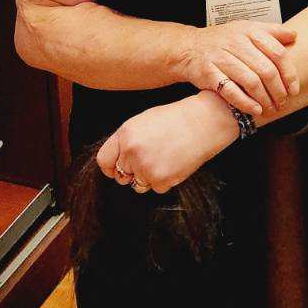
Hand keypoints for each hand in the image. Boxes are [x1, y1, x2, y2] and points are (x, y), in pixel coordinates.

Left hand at [97, 93, 235, 191]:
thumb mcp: (143, 121)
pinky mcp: (162, 181)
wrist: (204, 122)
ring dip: (148, 177)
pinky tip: (174, 163)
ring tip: (164, 158)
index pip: (104, 161)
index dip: (110, 167)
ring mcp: (146, 168)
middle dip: (133, 170)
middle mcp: (132, 152)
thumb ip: (126, 141)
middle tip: (152, 157)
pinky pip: (156, 188)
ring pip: (138, 184)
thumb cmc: (175, 119)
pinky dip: (165, 180)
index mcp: (125, 135)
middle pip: (122, 175)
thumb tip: (116, 161)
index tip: (116, 169)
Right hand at [174, 20, 298, 116]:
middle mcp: (236, 42)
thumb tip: (294, 35)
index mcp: (249, 31)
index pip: (278, 53)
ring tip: (271, 108)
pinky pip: (231, 91)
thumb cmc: (222, 41)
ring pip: (251, 81)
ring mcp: (221, 57)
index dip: (289, 74)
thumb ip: (271, 31)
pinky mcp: (209, 73)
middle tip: (283, 102)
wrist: (188, 48)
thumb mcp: (245, 29)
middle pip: (266, 70)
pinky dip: (246, 103)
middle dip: (278, 91)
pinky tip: (255, 110)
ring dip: (265, 99)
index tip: (294, 89)